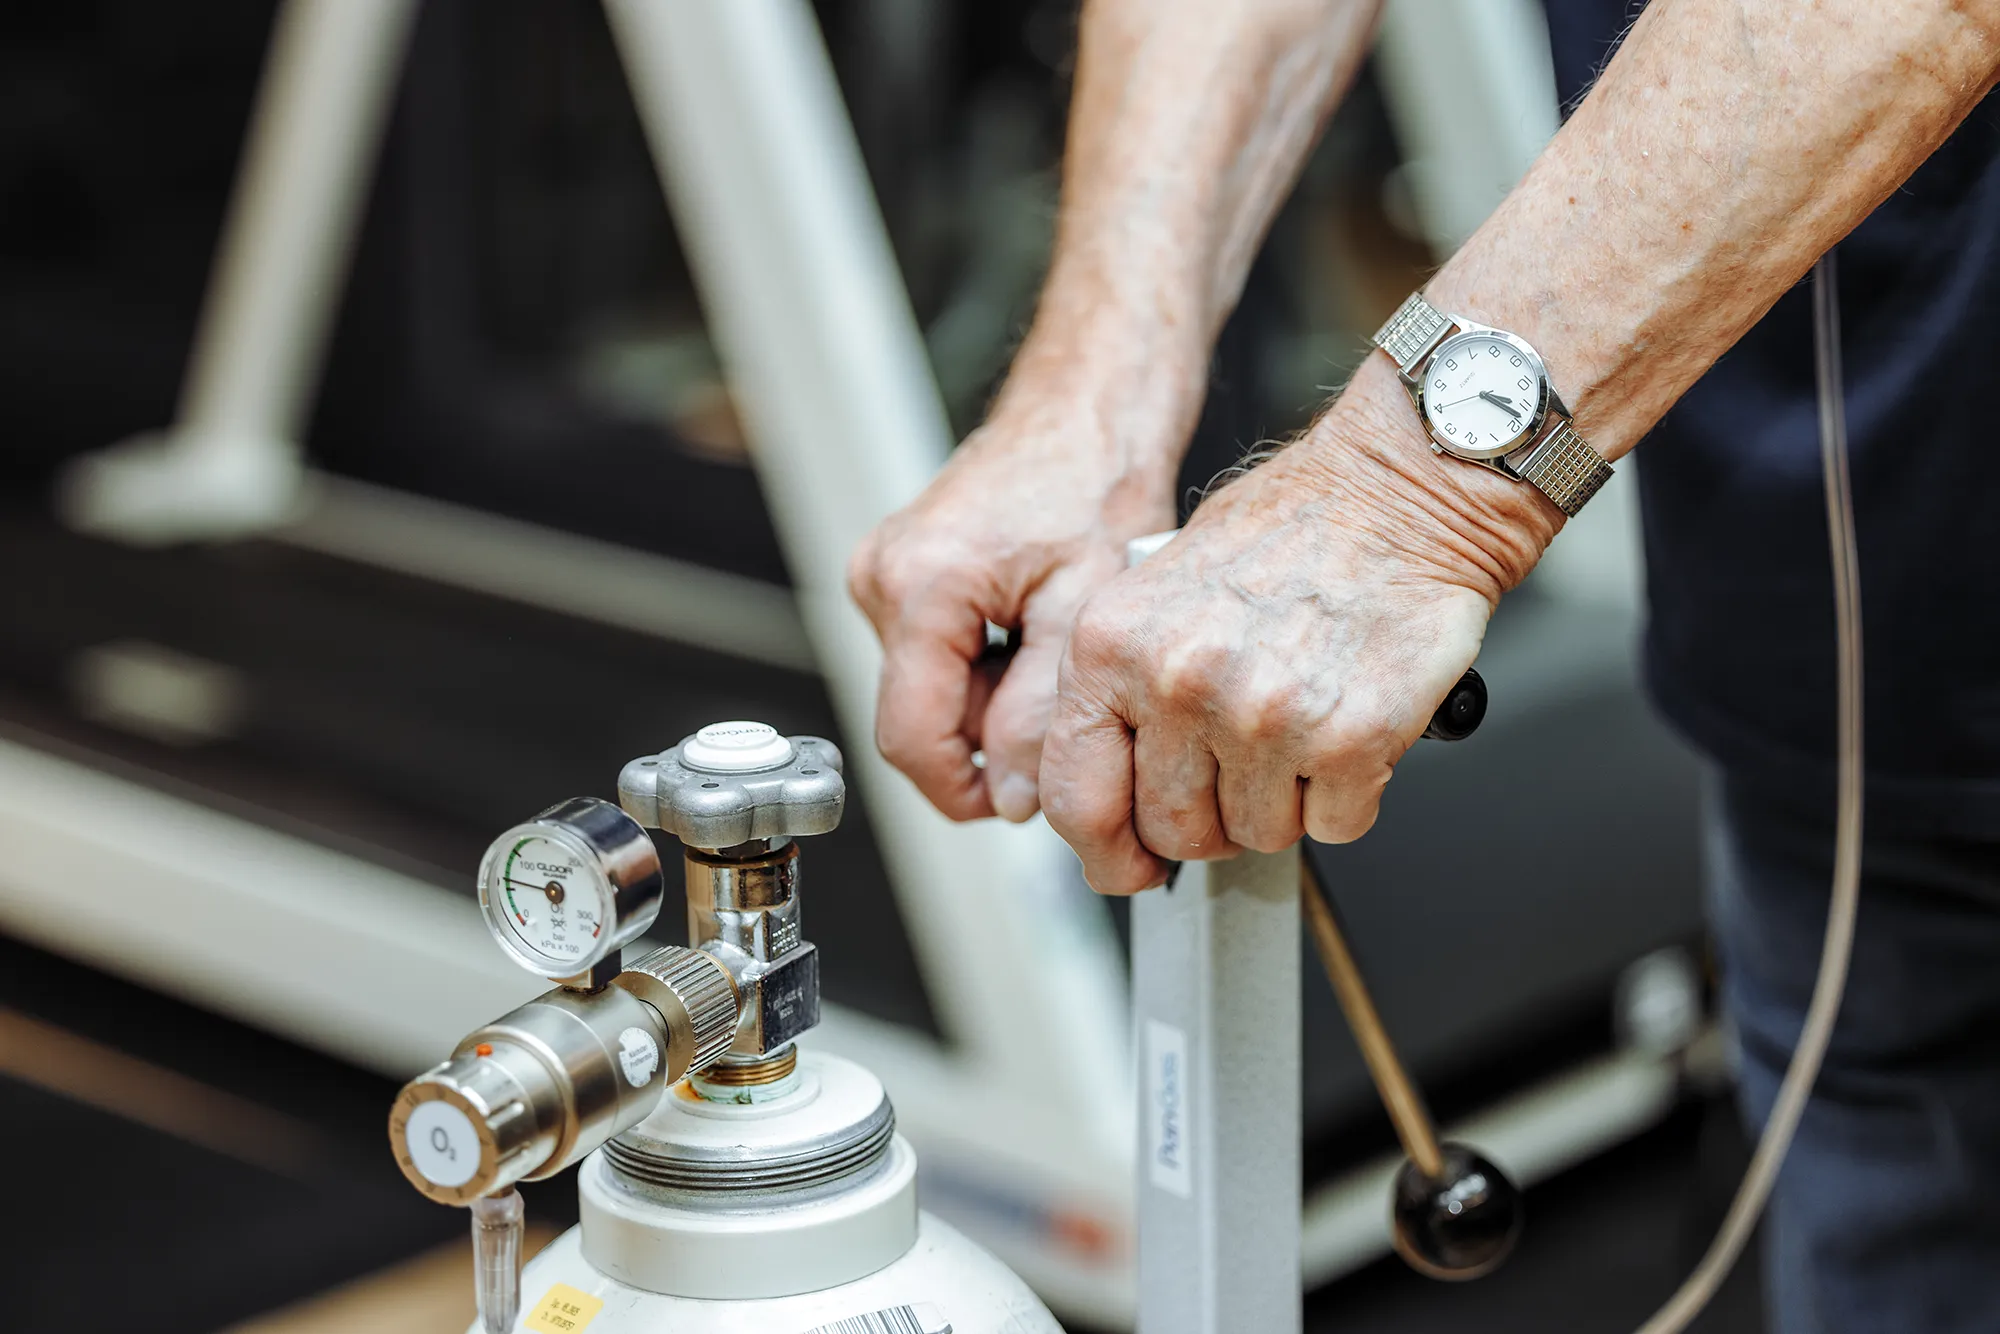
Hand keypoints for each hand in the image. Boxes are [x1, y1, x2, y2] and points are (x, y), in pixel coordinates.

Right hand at [848, 387, 1180, 821]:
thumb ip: (1039, 715)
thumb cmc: (1094, 482)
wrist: (1089, 411)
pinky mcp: (899, 570)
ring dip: (993, 693)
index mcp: (917, 590)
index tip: (1021, 801)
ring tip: (1051, 641)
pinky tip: (1029, 620)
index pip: (909, 742)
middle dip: (992, 730)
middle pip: (921, 717)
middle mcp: (881, 578)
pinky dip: (986, 659)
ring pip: (929, 688)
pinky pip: (933, 652)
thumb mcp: (1081, 615)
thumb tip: (1009, 797)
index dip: (967, 791)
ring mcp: (883, 572)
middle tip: (1063, 695)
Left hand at [1038, 358, 1559, 894]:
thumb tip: (1112, 787)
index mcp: (1112, 645)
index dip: (1105, 851)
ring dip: (1284, 802)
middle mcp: (1178, 683)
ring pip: (1257, 835)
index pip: (1076, 798)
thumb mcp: (1160, 587)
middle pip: (1173, 831)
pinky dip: (1348, 795)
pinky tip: (1348, 730)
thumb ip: (1123, 686)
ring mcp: (1264, 717)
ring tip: (1301, 725)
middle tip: (1242, 773)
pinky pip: (1336, 824)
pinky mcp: (1351, 739)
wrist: (1403, 489)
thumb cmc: (1295, 526)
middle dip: (1210, 820)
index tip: (1126, 864)